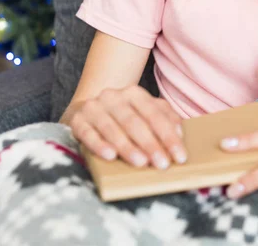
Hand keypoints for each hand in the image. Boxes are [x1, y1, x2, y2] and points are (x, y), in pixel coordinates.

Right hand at [63, 85, 186, 169]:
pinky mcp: (77, 120)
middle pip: (135, 122)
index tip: (179, 156)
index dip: (169, 136)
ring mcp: (93, 107)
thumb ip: (165, 119)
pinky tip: (110, 156)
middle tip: (162, 164)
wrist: (88, 110)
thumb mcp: (146, 113)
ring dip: (128, 147)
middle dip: (151, 144)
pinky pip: (88, 134)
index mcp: (134, 93)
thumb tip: (178, 134)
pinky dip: (100, 145)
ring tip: (141, 163)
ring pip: (112, 128)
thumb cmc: (125, 117)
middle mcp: (113, 96)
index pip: (155, 114)